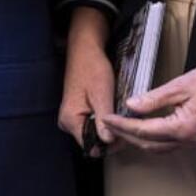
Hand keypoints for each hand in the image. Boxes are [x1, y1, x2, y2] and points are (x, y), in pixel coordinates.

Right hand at [59, 8, 116, 156]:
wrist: (84, 49)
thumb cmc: (92, 67)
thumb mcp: (101, 93)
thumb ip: (104, 119)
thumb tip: (109, 142)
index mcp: (70, 120)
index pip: (91, 147)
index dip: (110, 144)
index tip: (126, 134)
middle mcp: (67, 123)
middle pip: (93, 143)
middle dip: (112, 137)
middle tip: (128, 124)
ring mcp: (72, 118)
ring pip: (94, 134)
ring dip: (110, 129)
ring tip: (123, 117)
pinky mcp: (77, 113)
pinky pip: (93, 125)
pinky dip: (105, 122)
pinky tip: (115, 112)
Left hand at [101, 36, 195, 153]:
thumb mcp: (181, 84)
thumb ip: (154, 98)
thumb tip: (131, 105)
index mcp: (184, 128)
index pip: (144, 131)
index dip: (122, 125)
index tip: (107, 118)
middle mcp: (190, 141)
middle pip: (149, 144)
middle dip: (126, 136)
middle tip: (109, 124)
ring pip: (160, 148)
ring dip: (139, 140)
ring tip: (122, 127)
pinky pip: (171, 144)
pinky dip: (154, 138)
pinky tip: (146, 128)